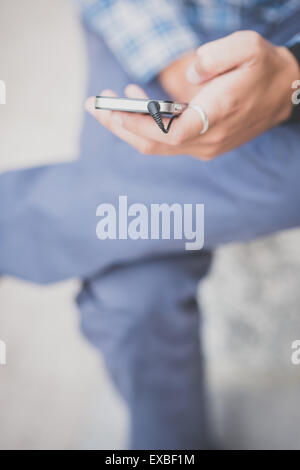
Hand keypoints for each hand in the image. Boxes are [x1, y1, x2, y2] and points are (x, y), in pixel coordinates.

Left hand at [86, 31, 299, 159]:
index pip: (168, 133)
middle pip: (154, 144)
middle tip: (94, 106)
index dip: (138, 125)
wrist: (285, 93)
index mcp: (217, 117)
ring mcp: (204, 147)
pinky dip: (146, 127)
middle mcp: (208, 140)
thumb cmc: (265, 68)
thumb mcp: (248, 48)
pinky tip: (135, 107)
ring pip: (157, 146)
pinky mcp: (202, 145)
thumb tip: (189, 75)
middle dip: (120, 127)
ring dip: (129, 128)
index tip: (112, 111)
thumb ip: (216, 57)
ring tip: (107, 104)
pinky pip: (167, 142)